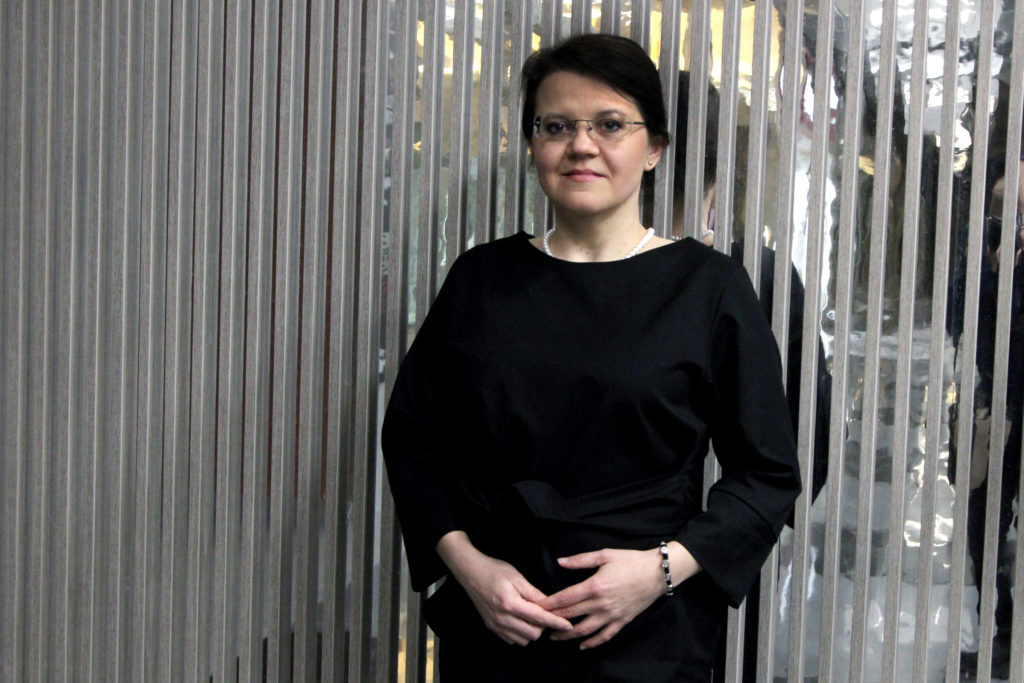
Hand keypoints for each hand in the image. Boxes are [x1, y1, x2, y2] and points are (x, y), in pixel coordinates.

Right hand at [436, 531, 572, 645]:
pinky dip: (520, 633)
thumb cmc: (495, 570)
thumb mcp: (517, 577)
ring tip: (530, 615)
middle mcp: (502, 619)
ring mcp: (495, 625)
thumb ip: (534, 594)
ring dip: (531, 630)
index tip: (568, 625)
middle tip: (543, 611)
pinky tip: (520, 620)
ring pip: (523, 640)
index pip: (539, 618)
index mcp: (510, 604)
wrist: (470, 573)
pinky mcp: (491, 628)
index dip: (556, 622)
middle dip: (543, 625)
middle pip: (533, 633)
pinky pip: (512, 640)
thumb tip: (550, 605)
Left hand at [538, 543, 700, 649]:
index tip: (536, 607)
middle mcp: (601, 604)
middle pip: (571, 615)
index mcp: (595, 586)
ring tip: (554, 637)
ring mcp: (612, 615)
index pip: (566, 598)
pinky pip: (605, 636)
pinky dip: (592, 643)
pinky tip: (582, 646)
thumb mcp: (605, 555)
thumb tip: (560, 562)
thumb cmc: (631, 561)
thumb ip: (581, 560)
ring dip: (568, 635)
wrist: (658, 573)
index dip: (549, 603)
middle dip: (553, 620)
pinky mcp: (622, 621)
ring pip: (585, 630)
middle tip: (538, 623)